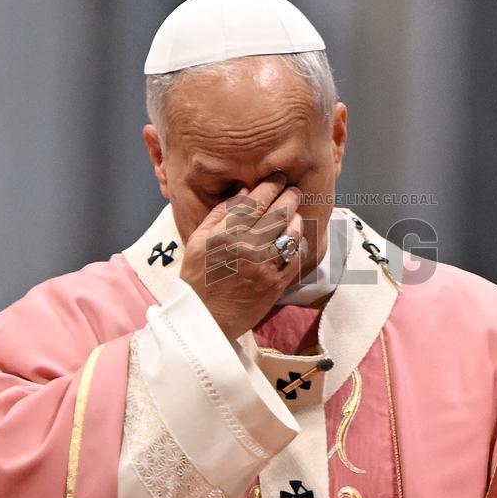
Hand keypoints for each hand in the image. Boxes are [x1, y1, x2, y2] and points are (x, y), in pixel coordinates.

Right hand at [180, 172, 307, 340]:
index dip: (271, 186)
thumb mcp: (198, 240)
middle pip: (279, 213)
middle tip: (294, 190)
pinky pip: (295, 258)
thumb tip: (245, 192)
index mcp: (226, 235)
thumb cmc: (198, 277)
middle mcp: (247, 248)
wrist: (204, 319)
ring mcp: (264, 267)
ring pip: (291, 234)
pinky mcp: (275, 285)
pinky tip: (296, 240)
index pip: (256, 202)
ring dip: (296, 220)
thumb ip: (221, 213)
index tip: (279, 178)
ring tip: (294, 215)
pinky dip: (298, 246)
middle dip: (290, 197)